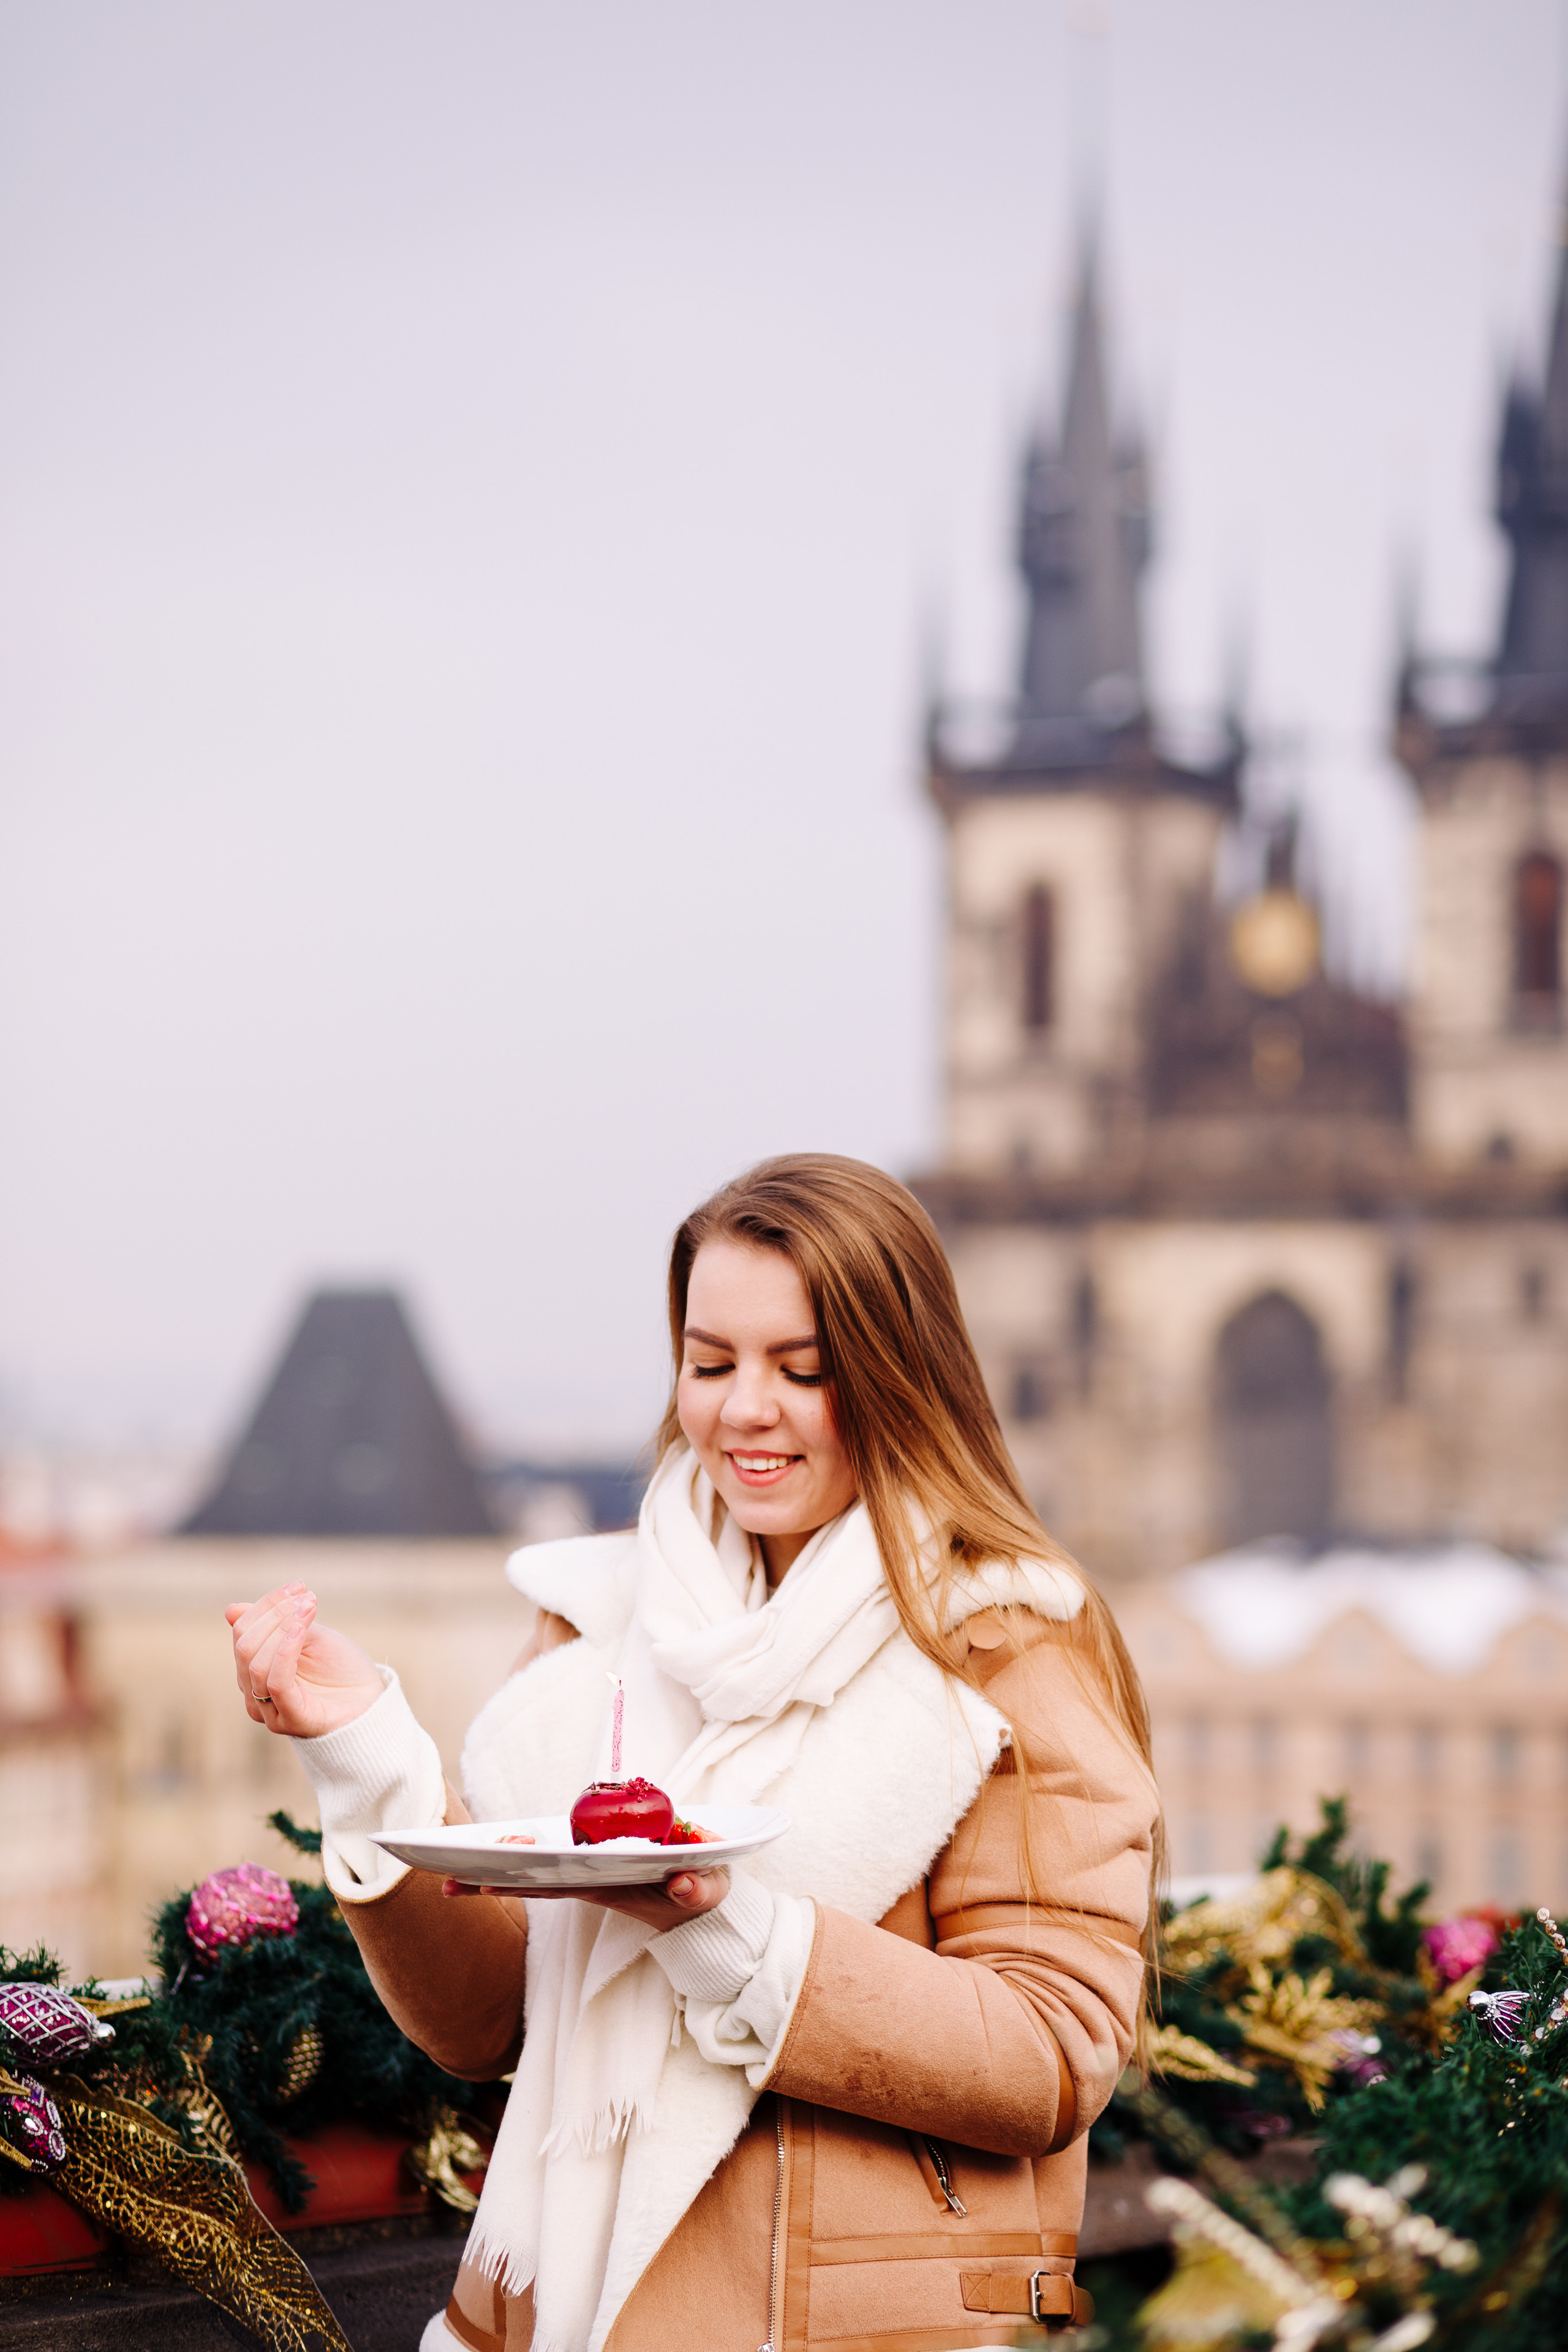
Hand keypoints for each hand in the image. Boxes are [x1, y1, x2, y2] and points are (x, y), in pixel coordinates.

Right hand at [226, 1585, 384, 1737]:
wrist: (373, 1700)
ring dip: (283, 1626)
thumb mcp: (309, 1637)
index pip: (243, 1632)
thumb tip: (231, 1610)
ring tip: (310, 1608)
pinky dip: (286, 1651)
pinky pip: (277, 1682)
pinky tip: (300, 1629)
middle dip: (274, 1613)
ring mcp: (270, 1711)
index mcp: (254, 1671)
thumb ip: (275, 1624)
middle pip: (245, 1647)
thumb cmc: (340, 1669)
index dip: (267, 1604)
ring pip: (257, 1663)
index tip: (298, 1586)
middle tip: (306, 1596)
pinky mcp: (290, 1719)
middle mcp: (254, 1694)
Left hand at [441, 1865, 730, 1932]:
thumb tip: (684, 1884)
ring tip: (449, 1873)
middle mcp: (588, 1881)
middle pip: (533, 1881)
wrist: (699, 1902)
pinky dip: (517, 1859)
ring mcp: (586, 1873)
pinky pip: (546, 1862)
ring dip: (494, 1871)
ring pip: (533, 1873)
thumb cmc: (699, 1894)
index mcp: (607, 1885)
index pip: (556, 1884)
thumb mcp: (705, 1893)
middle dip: (492, 1879)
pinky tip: (489, 1854)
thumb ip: (697, 1889)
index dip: (522, 1882)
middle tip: (447, 1882)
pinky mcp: (590, 1865)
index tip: (487, 1882)